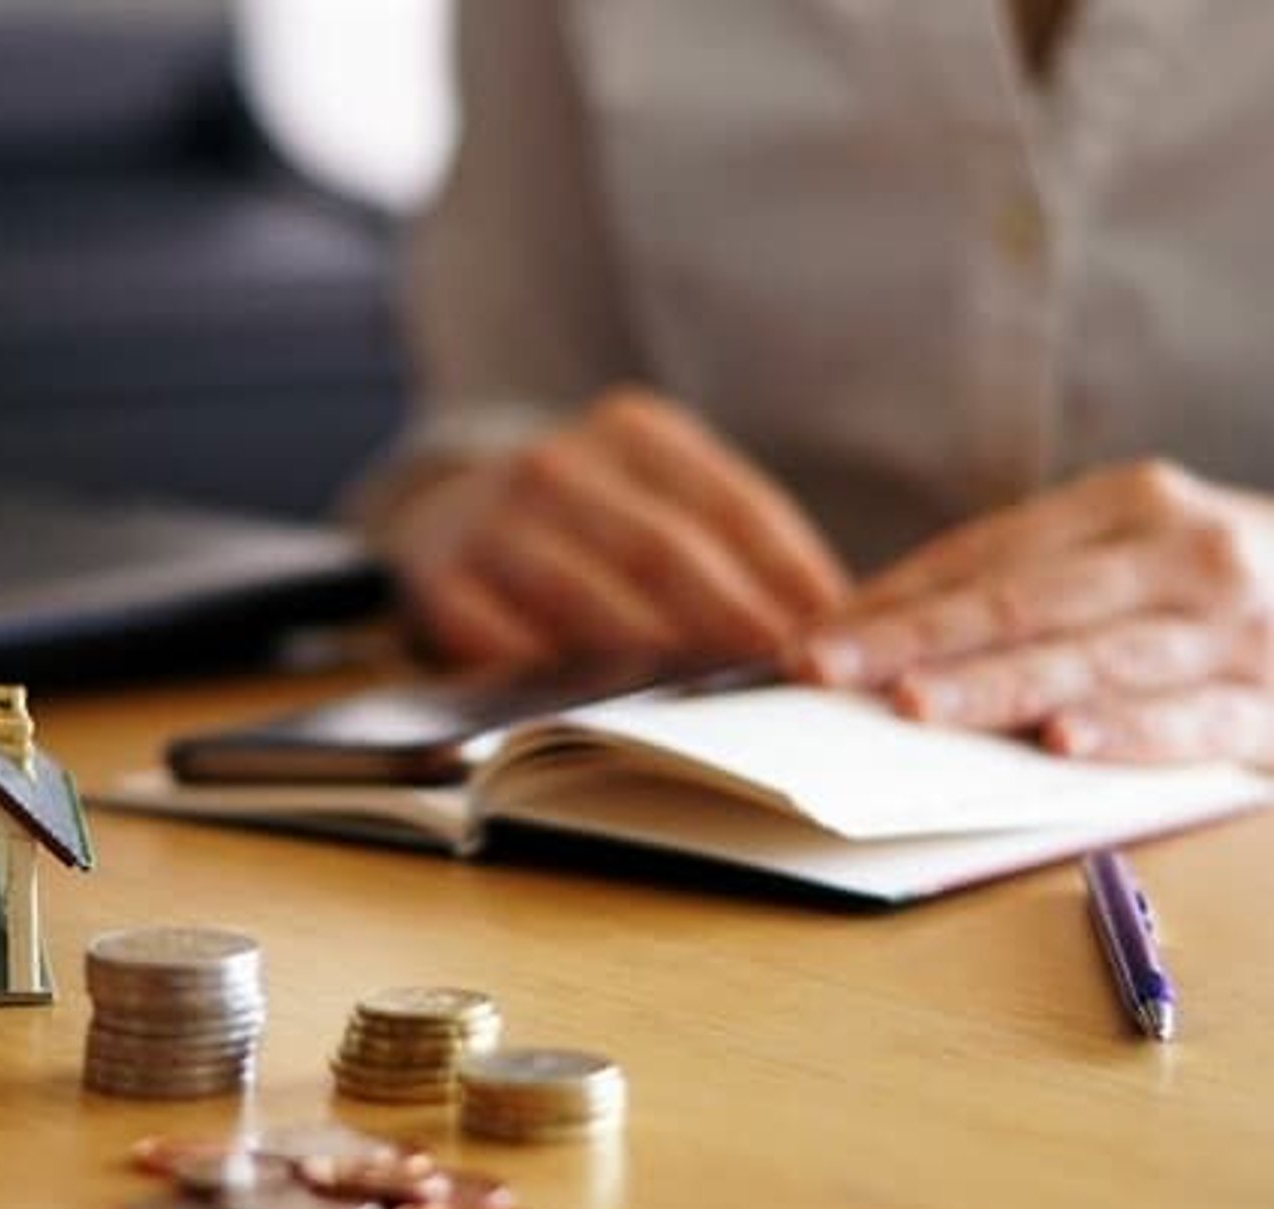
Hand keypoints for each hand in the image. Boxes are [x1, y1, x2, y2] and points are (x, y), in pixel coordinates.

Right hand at [376, 390, 849, 666]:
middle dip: (733, 621)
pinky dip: (559, 678)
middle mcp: (558, 462)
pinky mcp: (441, 583)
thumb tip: (830, 622)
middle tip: (784, 676)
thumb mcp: (655, 498)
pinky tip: (607, 709)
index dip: (790, 572)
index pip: (732, 504)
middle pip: (665, 551)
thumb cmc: (587, 525)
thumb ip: (727, 545)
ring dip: (654, 656)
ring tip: (714, 704)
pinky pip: (506, 641)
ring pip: (586, 596)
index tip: (837, 630)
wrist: (443, 518)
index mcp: (632, 429)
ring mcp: (491, 520)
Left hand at [796, 459, 1273, 762]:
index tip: (810, 639)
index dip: (893, 600)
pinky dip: (1125, 731)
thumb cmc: (1219, 593)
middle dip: (913, 639)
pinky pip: (1192, 720)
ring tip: (911, 706)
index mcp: (1130, 506)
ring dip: (994, 685)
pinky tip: (1060, 744)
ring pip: (1092, 658)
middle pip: (1022, 602)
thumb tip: (877, 634)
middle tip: (825, 669)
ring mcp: (1231, 628)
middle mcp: (1180, 553)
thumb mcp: (1132, 559)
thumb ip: (1027, 587)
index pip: (987, 557)